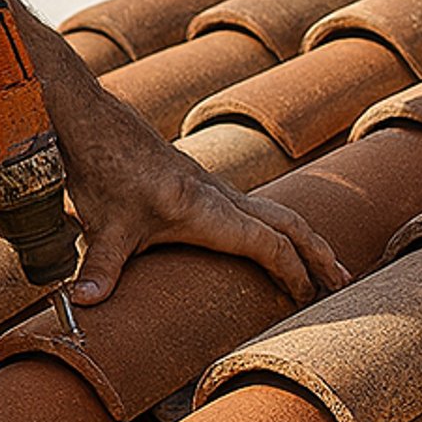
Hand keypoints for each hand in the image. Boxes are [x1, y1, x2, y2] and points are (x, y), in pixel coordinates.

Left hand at [48, 61, 349, 307]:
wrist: (91, 117)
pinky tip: (269, 235)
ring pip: (271, 208)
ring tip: (322, 265)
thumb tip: (79, 304)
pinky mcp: (196, 179)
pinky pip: (251, 202)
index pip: (266, 242)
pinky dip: (273, 222)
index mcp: (205, 207)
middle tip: (342, 282)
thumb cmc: (101, 167)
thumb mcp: (102, 225)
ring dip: (300, 235)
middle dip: (316, 252)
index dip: (292, 271)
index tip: (308, 299)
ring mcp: (209, 183)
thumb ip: (98, 269)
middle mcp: (216, 192)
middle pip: (284, 220)